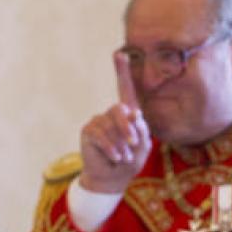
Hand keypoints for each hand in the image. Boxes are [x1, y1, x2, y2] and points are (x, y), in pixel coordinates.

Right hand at [79, 51, 152, 193]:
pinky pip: (100, 135)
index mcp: (127, 114)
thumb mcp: (143, 146)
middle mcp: (111, 114)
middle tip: (134, 144)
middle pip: (118, 109)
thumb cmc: (130, 161)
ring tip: (123, 157)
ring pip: (109, 125)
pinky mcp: (88, 132)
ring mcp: (98, 122)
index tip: (120, 53)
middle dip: (127, 127)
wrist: (111, 178)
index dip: (122, 71)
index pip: (125, 89)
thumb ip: (142, 130)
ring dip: (120, 143)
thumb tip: (132, 113)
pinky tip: (115, 157)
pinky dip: (111, 147)